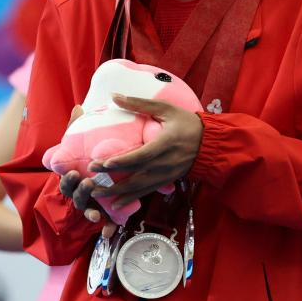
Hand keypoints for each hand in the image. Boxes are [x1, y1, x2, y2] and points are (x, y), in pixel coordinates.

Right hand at [59, 104, 115, 236]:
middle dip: (79, 192)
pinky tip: (108, 230)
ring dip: (89, 209)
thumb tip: (78, 108)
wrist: (106, 169)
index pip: (65, 179)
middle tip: (87, 183)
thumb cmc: (89, 155)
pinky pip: (104, 222)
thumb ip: (78, 127)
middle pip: (74, 195)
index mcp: (72, 175)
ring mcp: (90, 202)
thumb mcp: (83, 141)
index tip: (72, 173)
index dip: (67, 179)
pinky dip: (105, 227)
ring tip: (96, 208)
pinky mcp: (104, 210)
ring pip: (85, 208)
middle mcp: (78, 191)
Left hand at [86, 93, 203, 212]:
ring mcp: (165, 175)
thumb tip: (114, 96)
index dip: (120, 162)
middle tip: (90, 183)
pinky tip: (116, 204)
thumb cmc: (187, 122)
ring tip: (97, 196)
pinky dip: (131, 199)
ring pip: (139, 189)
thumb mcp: (165, 108)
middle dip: (111, 182)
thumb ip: (139, 104)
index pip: (139, 156)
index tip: (101, 164)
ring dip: (117, 194)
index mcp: (164, 145)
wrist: (211, 143)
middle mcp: (164, 164)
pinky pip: (146, 192)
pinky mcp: (166, 181)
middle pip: (134, 177)